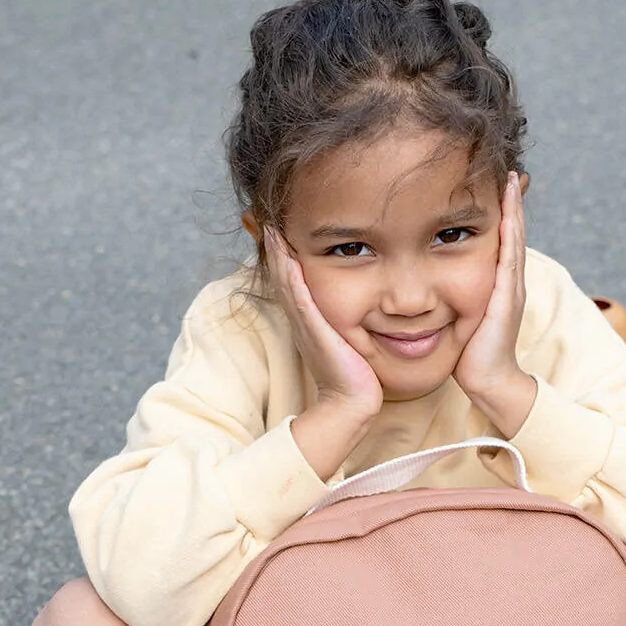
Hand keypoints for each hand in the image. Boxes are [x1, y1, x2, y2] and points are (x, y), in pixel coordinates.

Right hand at [265, 228, 383, 418]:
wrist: (352, 402)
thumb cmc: (354, 375)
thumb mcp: (345, 341)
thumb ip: (342, 324)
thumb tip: (357, 308)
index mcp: (306, 322)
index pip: (291, 283)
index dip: (284, 258)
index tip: (280, 232)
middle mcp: (301, 322)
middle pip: (282, 279)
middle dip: (276, 250)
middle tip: (268, 223)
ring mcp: (305, 326)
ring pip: (286, 285)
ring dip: (279, 257)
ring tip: (272, 231)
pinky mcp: (315, 331)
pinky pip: (300, 299)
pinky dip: (292, 277)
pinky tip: (288, 258)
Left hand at [450, 172, 527, 402]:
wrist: (488, 381)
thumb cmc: (471, 355)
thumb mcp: (460, 318)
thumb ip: (452, 299)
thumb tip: (433, 288)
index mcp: (497, 285)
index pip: (501, 241)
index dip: (501, 214)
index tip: (497, 186)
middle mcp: (508, 282)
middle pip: (512, 234)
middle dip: (512, 203)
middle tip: (511, 172)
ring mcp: (510, 289)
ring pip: (514, 241)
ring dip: (514, 210)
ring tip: (512, 181)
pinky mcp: (505, 299)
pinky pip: (509, 260)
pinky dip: (511, 235)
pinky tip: (509, 215)